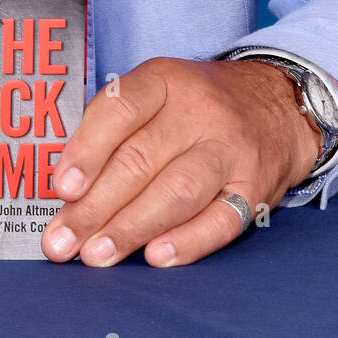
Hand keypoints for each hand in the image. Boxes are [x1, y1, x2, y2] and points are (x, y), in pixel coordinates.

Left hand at [41, 57, 321, 267]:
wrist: (276, 105)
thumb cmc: (195, 106)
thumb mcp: (155, 93)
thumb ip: (111, 130)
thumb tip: (66, 188)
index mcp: (164, 80)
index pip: (120, 109)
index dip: (87, 150)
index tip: (62, 188)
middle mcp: (199, 111)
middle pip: (141, 159)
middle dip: (95, 206)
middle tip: (61, 240)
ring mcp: (230, 150)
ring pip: (176, 191)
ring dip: (131, 227)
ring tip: (96, 254)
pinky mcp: (255, 189)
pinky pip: (220, 220)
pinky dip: (187, 242)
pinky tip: (154, 256)